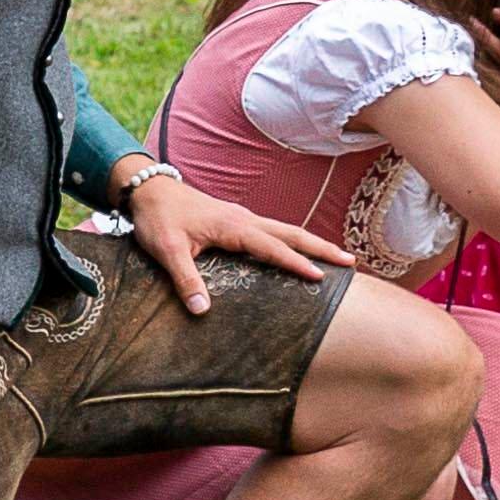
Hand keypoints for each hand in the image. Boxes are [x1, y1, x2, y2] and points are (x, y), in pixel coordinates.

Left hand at [122, 168, 348, 314]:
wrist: (148, 189)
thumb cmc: (158, 218)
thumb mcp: (166, 251)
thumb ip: (185, 279)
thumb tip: (202, 311)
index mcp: (234, 227)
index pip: (273, 247)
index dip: (297, 263)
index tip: (322, 277)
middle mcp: (244, 219)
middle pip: (292, 234)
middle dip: (322, 248)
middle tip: (351, 262)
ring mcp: (243, 218)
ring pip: (285, 231)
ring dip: (312, 243)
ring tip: (337, 259)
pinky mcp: (237, 220)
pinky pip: (273, 232)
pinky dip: (292, 241)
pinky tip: (298, 253)